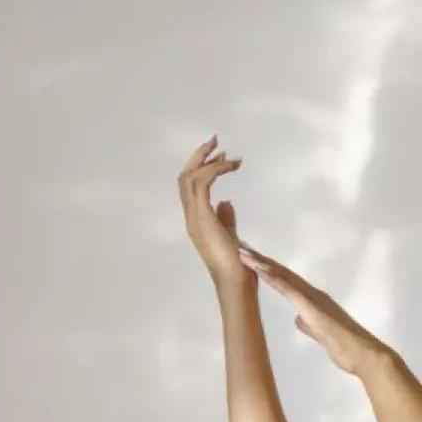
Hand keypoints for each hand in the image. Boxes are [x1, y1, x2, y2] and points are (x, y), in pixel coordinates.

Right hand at [177, 133, 244, 283]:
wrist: (235, 280)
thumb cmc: (236, 265)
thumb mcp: (230, 236)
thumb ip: (226, 219)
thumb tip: (226, 202)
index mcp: (196, 221)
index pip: (190, 187)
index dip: (201, 168)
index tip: (219, 155)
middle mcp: (191, 217)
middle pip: (185, 178)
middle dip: (199, 156)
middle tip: (215, 141)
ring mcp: (194, 217)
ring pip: (191, 177)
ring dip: (208, 160)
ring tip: (225, 151)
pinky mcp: (203, 217)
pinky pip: (203, 184)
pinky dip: (215, 170)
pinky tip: (231, 165)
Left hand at [236, 243, 389, 378]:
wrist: (363, 354)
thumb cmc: (346, 347)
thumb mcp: (322, 335)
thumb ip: (310, 324)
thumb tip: (298, 319)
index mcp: (314, 301)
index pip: (287, 282)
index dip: (269, 270)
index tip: (252, 261)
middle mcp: (313, 294)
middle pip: (282, 274)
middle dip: (261, 261)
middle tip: (242, 248)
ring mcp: (312, 298)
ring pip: (282, 276)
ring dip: (262, 264)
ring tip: (243, 253)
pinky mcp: (311, 307)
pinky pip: (288, 289)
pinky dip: (273, 278)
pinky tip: (259, 269)